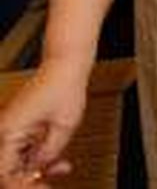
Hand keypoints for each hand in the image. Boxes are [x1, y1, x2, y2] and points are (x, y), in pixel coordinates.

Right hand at [0, 61, 87, 185]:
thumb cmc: (63, 87)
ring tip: (60, 168)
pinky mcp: (18, 126)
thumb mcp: (63, 127)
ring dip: (37, 168)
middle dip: (30, 178)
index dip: (21, 185)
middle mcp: (4, 130)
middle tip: (49, 182)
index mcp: (8, 132)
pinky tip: (56, 160)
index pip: (5, 172)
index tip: (40, 187)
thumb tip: (38, 170)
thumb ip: (49, 153)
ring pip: (16, 160)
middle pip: (9, 168)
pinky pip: (22, 149)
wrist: (65, 66)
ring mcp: (10, 128)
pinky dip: (38, 156)